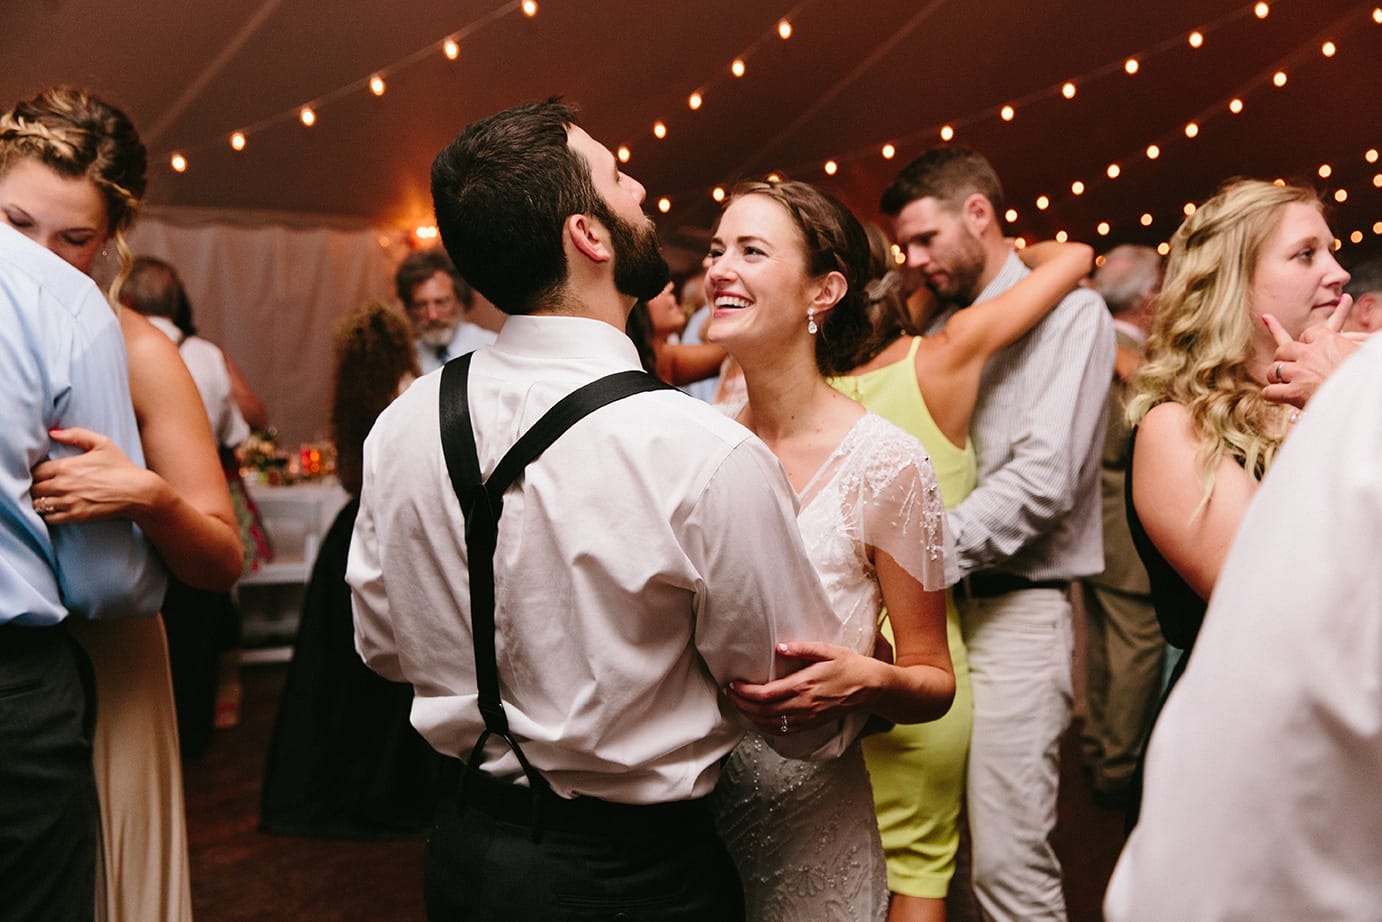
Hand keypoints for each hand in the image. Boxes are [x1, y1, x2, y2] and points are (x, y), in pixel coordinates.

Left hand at [31, 427, 159, 523]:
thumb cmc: (121, 467)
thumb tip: (53, 433)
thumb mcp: (102, 443)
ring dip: (40, 501)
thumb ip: (76, 435)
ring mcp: (69, 502)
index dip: (34, 472)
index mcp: (66, 466)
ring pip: (38, 504)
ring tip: (47, 498)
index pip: (34, 471)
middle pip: (33, 488)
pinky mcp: (76, 516)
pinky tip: (55, 509)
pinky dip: (48, 514)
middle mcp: (63, 485)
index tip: (40, 474)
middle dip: (35, 487)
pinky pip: (49, 518)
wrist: (138, 492)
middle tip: (41, 486)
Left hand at [726, 642, 878, 735]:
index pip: (766, 695)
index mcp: (804, 685)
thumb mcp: (827, 650)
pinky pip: (783, 731)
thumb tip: (779, 647)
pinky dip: (765, 727)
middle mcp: (804, 705)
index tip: (733, 685)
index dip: (745, 693)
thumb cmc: (849, 666)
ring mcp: (808, 717)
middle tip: (729, 694)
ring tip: (738, 704)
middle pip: (763, 712)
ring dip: (750, 716)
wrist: (870, 688)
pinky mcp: (812, 724)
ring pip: (771, 724)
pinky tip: (758, 719)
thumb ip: (802, 648)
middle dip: (741, 704)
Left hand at [1262, 296, 1361, 408]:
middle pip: (1283, 349)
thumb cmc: (1364, 377)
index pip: (1307, 334)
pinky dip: (1271, 395)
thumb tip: (1368, 333)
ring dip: (1275, 377)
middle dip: (1282, 358)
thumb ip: (1355, 342)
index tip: (1305, 350)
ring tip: (1281, 384)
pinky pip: (1269, 391)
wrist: (1365, 398)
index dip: (1304, 343)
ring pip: (1273, 369)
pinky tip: (1278, 398)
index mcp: (1328, 340)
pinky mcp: (1294, 392)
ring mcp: (1300, 372)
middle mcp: (1310, 353)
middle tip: (1286, 367)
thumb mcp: (1360, 353)